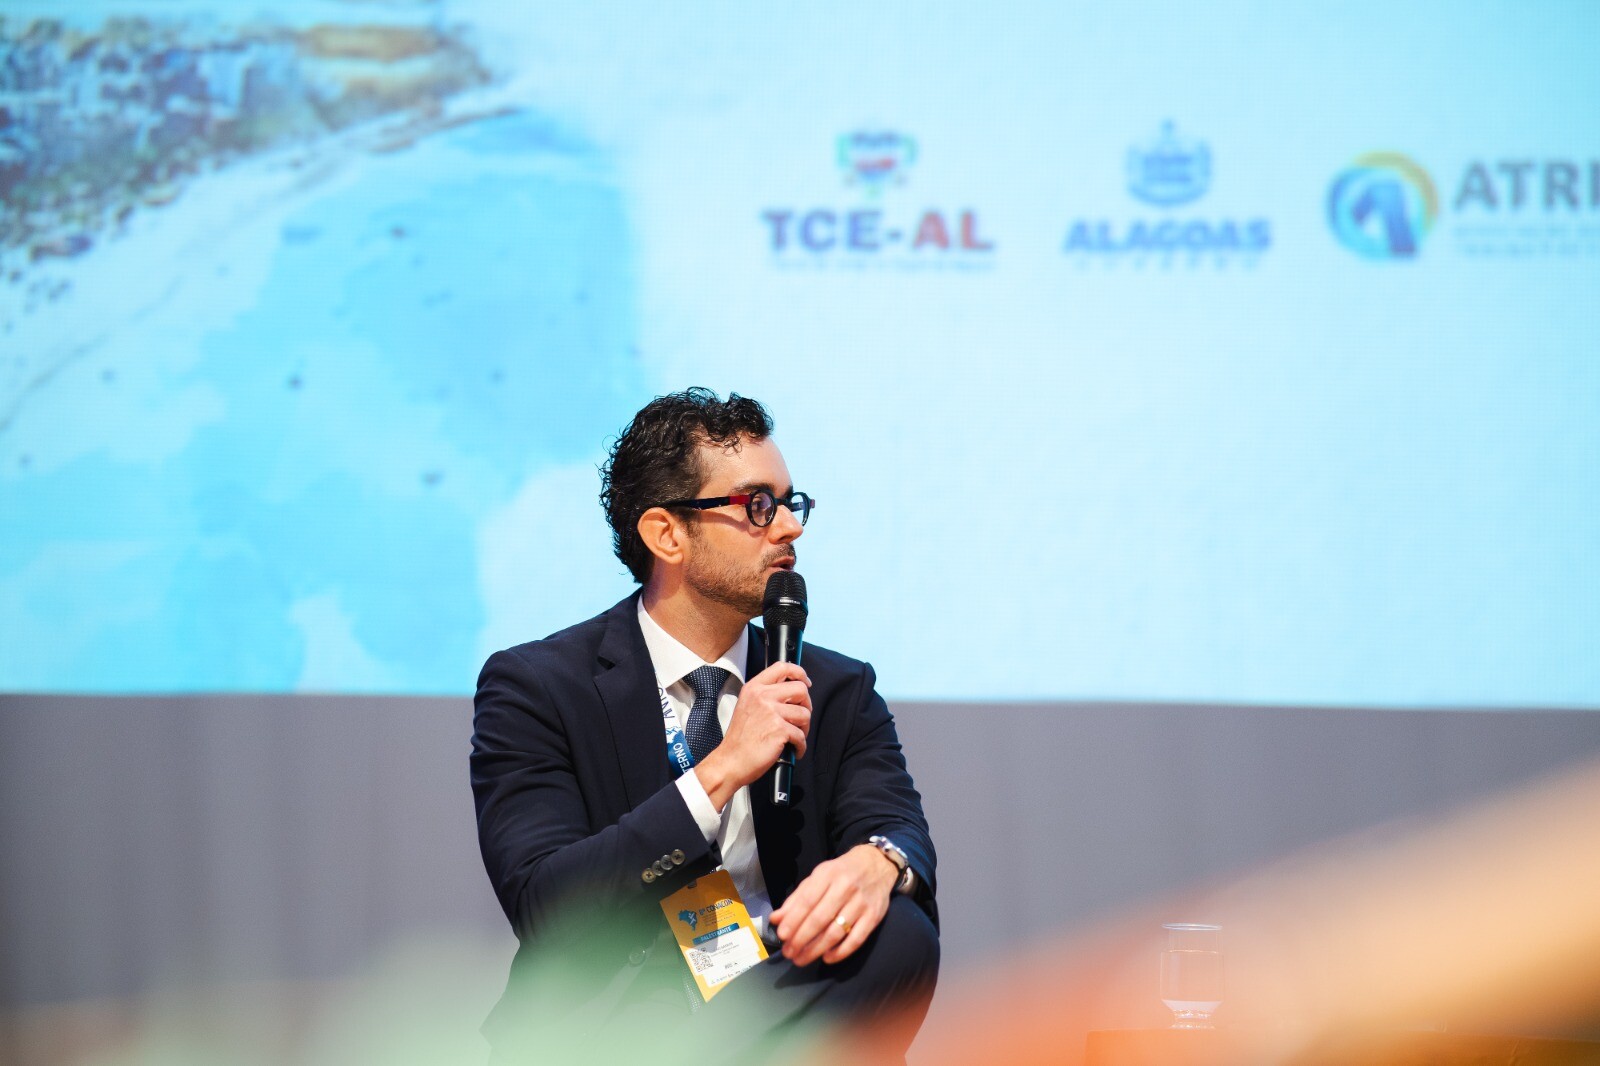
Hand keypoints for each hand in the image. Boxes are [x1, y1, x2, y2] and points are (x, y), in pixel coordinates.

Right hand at [694, 661, 810, 809]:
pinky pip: (802, 735)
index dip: (799, 673)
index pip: (782, 667)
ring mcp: (771, 712)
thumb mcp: (747, 706)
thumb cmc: (740, 739)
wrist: (731, 761)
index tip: (806, 682)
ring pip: (805, 714)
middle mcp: (762, 696)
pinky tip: (793, 749)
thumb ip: (765, 695)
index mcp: (754, 688)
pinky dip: (801, 746)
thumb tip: (790, 691)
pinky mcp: (779, 730)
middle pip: (801, 689)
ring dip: (804, 728)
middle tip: (800, 717)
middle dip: (806, 705)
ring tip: (794, 736)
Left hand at [770, 843, 898, 966]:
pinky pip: (856, 939)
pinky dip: (840, 952)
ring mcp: (861, 903)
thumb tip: (775, 919)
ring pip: (836, 932)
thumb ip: (797, 899)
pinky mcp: (874, 917)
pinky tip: (827, 958)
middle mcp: (845, 888)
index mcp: (828, 875)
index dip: (793, 920)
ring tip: (801, 959)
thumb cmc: (841, 873)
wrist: (877, 865)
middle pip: (820, 919)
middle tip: (789, 952)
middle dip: (801, 939)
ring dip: (816, 949)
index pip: (807, 901)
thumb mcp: (818, 877)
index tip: (782, 935)